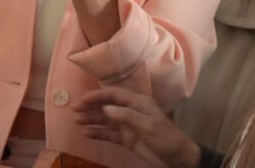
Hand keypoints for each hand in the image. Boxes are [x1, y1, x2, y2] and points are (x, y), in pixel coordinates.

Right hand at [73, 87, 200, 167]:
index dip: (98, 96)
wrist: (180, 160)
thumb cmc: (167, 138)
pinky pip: (110, 134)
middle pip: (108, 106)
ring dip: (92, 120)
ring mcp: (129, 126)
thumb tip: (106, 108)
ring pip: (107, 120)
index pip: (114, 95)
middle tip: (75, 110)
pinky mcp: (128, 139)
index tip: (83, 100)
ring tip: (78, 122)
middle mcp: (131, 111)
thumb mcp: (149, 126)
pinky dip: (99, 133)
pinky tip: (87, 133)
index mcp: (139, 103)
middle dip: (91, 107)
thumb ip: (127, 116)